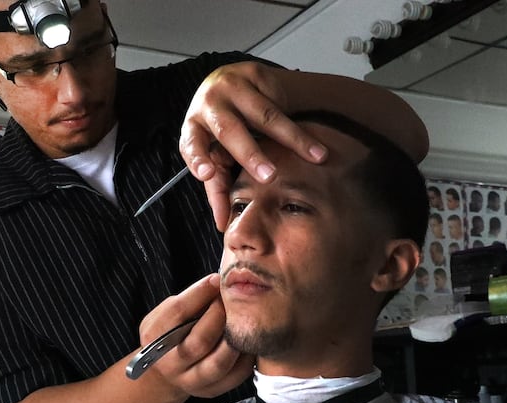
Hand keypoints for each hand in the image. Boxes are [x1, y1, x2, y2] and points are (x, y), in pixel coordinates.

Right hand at [139, 274, 253, 397]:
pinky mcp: (212, 391)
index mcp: (154, 338)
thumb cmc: (171, 333)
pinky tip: (248, 339)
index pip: (177, 313)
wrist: (168, 371)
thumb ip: (188, 300)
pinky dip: (246, 355)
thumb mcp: (166, 314)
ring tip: (242, 320)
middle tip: (230, 300)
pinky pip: (236, 375)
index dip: (200, 293)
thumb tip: (218, 281)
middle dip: (219, 315)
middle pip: (199, 341)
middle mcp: (171, 364)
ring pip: (219, 363)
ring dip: (234, 338)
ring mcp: (192, 382)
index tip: (217, 279)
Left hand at [180, 61, 327, 230]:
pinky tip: (316, 139)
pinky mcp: (254, 74)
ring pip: (265, 114)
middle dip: (252, 154)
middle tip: (270, 175)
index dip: (198, 158)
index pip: (191, 144)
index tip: (207, 173)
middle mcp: (209, 103)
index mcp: (193, 126)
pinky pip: (279, 102)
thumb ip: (218, 186)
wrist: (232, 83)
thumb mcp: (215, 154)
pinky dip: (298, 122)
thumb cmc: (221, 127)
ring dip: (292, 137)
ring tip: (315, 156)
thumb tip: (223, 223)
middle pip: (230, 130)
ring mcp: (232, 86)